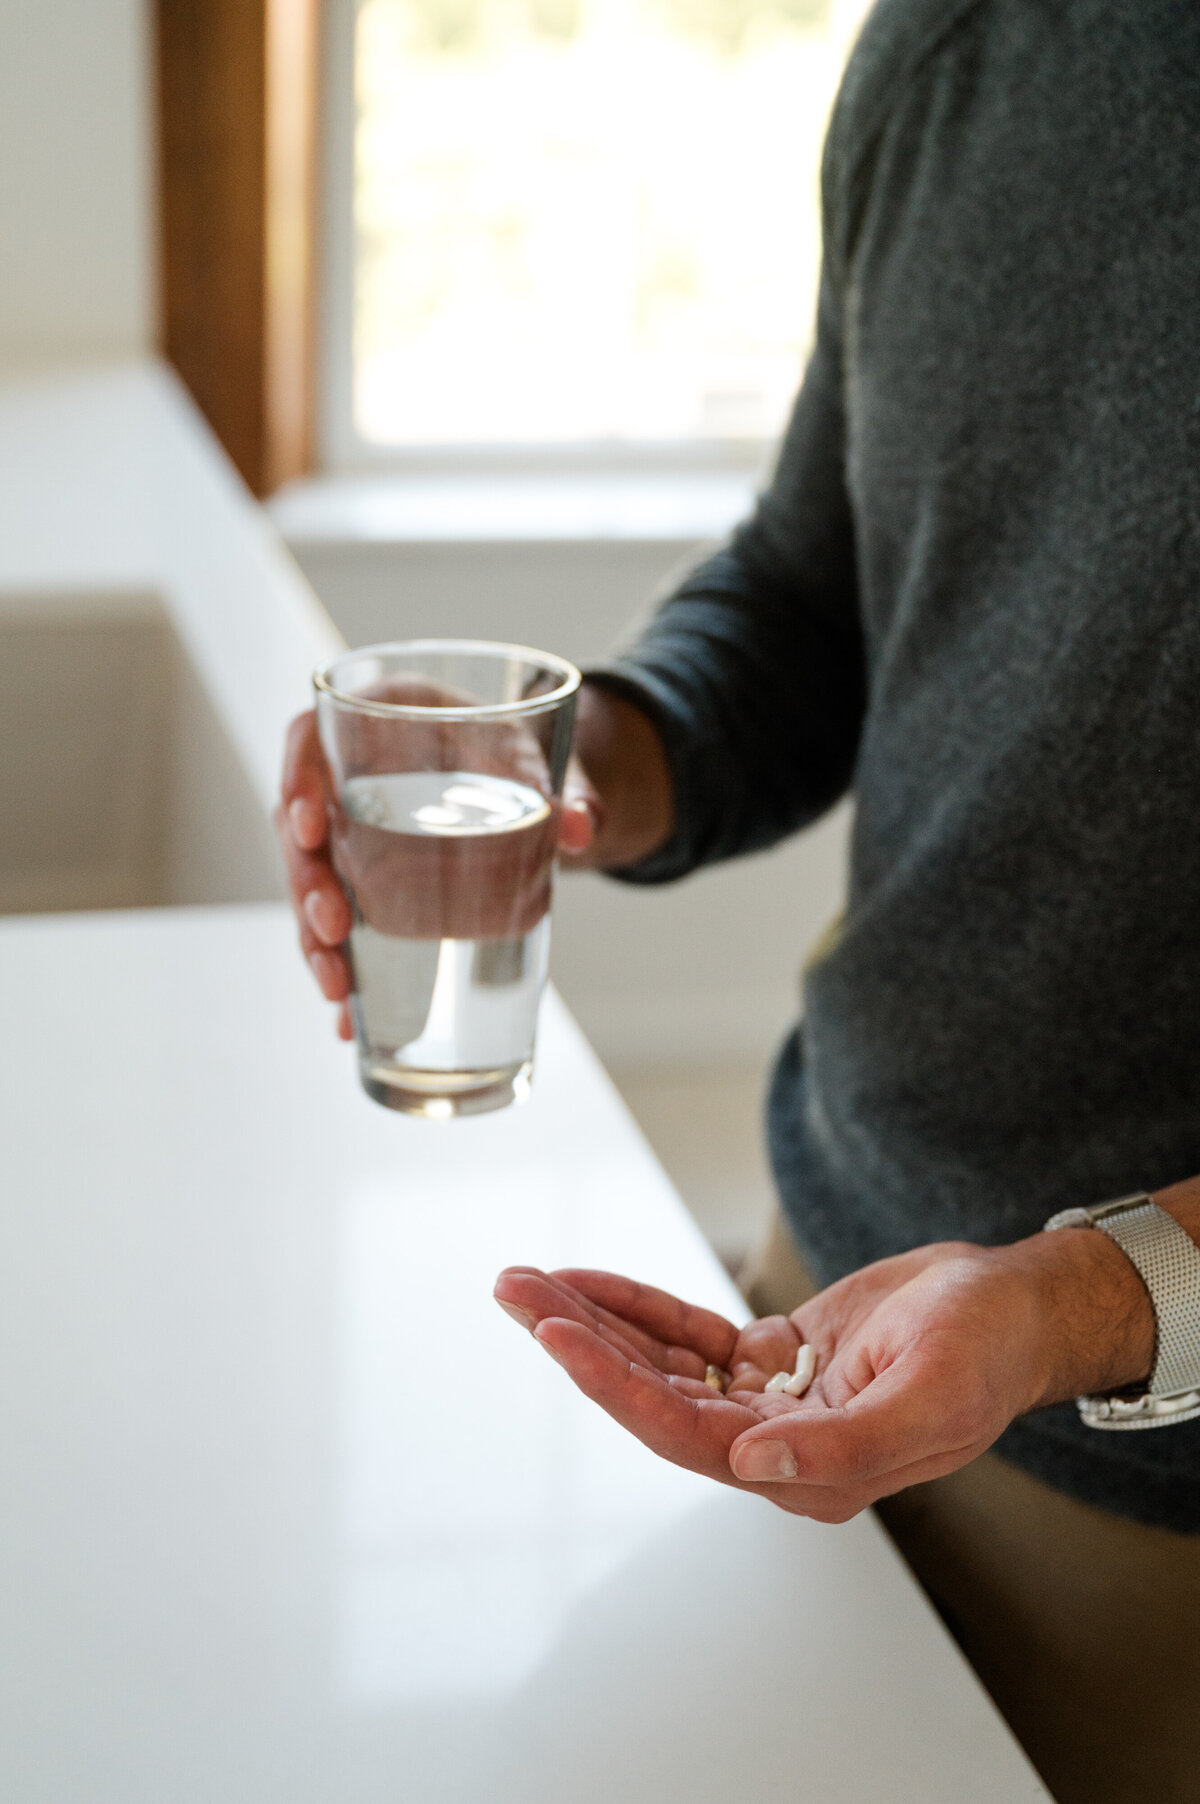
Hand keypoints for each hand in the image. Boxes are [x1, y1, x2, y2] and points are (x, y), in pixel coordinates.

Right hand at [274, 706, 602, 1037]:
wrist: (524, 782)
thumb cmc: (517, 753)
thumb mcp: (542, 761)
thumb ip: (569, 788)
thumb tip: (583, 827)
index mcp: (378, 720)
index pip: (307, 737)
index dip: (296, 779)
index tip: (308, 827)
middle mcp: (346, 777)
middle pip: (298, 826)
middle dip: (306, 884)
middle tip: (333, 926)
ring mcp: (346, 832)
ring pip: (309, 884)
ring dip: (314, 939)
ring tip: (337, 989)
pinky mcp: (358, 878)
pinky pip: (335, 922)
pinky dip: (344, 969)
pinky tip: (351, 1021)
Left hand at [494, 1231, 1154, 1521]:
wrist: (1014, 1306)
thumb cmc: (987, 1350)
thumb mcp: (929, 1393)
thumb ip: (843, 1444)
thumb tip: (753, 1463)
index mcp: (810, 1471)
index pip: (685, 1433)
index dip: (617, 1384)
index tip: (558, 1334)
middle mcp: (777, 1446)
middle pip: (654, 1396)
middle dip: (581, 1342)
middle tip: (518, 1291)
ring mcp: (770, 1403)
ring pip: (661, 1365)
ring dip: (597, 1322)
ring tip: (533, 1283)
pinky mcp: (772, 1362)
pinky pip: (690, 1336)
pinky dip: (642, 1309)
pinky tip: (597, 1285)